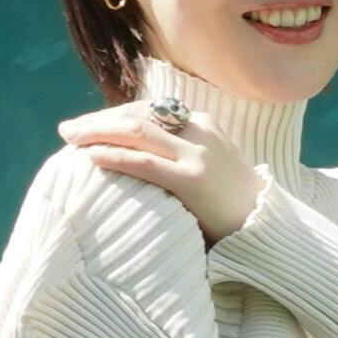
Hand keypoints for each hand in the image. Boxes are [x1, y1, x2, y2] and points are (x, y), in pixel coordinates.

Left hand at [60, 100, 266, 243]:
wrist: (269, 227)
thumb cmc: (237, 205)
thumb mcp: (214, 167)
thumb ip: (185, 155)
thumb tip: (147, 157)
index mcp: (205, 124)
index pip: (150, 109)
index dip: (115, 114)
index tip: (92, 124)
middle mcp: (200, 132)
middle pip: (138, 115)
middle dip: (99, 120)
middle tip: (68, 129)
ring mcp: (197, 155)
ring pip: (137, 131)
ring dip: (97, 132)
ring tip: (70, 139)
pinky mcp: (193, 181)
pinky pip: (145, 163)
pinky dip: (114, 156)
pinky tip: (91, 158)